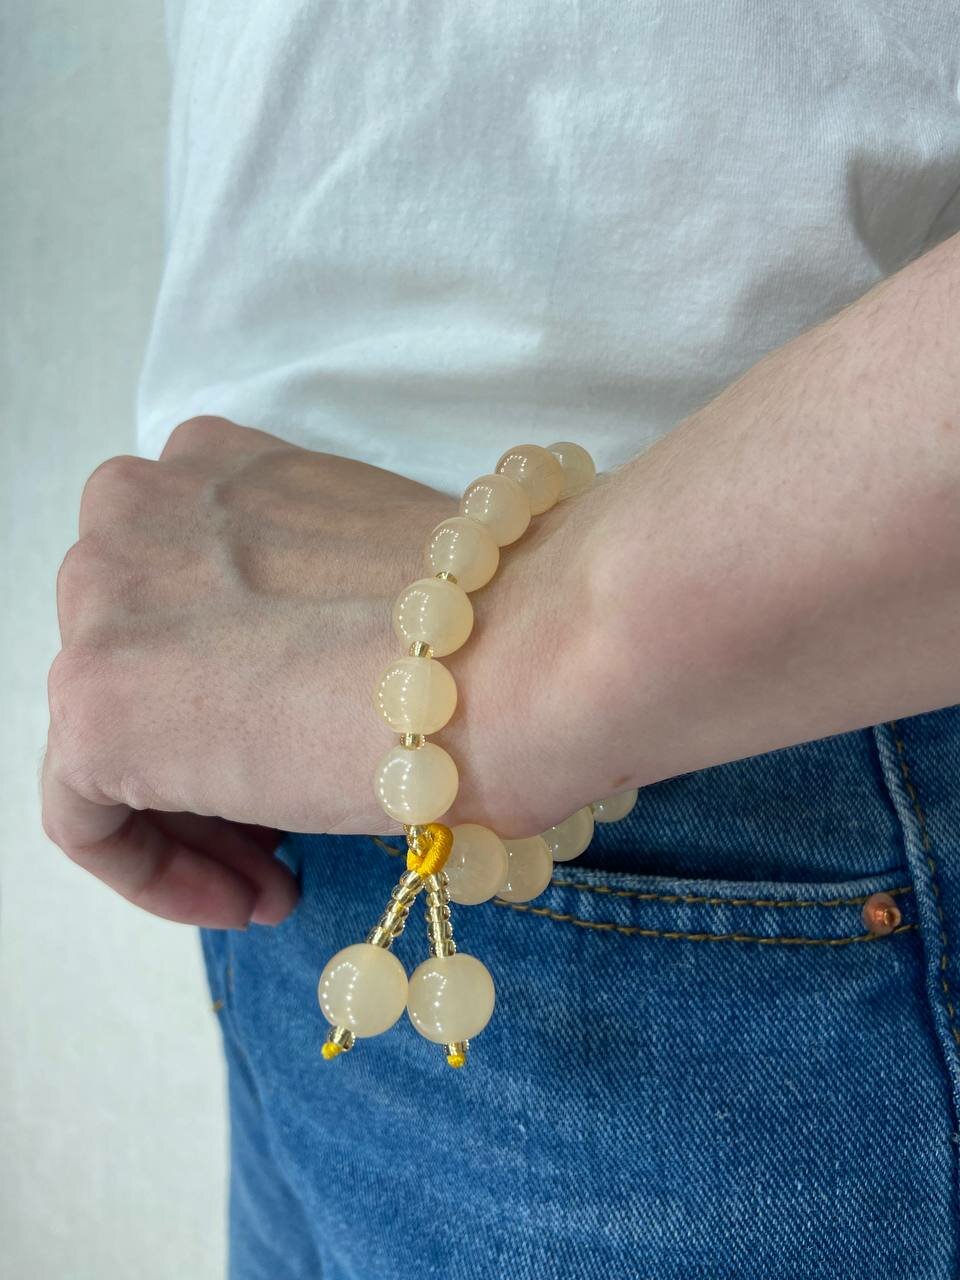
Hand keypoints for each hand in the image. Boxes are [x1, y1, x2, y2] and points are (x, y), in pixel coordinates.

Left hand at [42, 418, 594, 928]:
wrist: (519, 649)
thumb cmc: (490, 615)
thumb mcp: (366, 563)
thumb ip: (299, 594)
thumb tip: (294, 674)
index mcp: (208, 461)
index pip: (177, 596)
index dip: (228, 686)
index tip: (288, 746)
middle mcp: (134, 509)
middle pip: (139, 662)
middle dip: (206, 748)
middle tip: (284, 820)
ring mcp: (103, 601)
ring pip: (111, 737)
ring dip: (192, 815)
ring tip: (278, 872)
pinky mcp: (96, 706)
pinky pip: (83, 818)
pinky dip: (154, 871)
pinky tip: (247, 895)